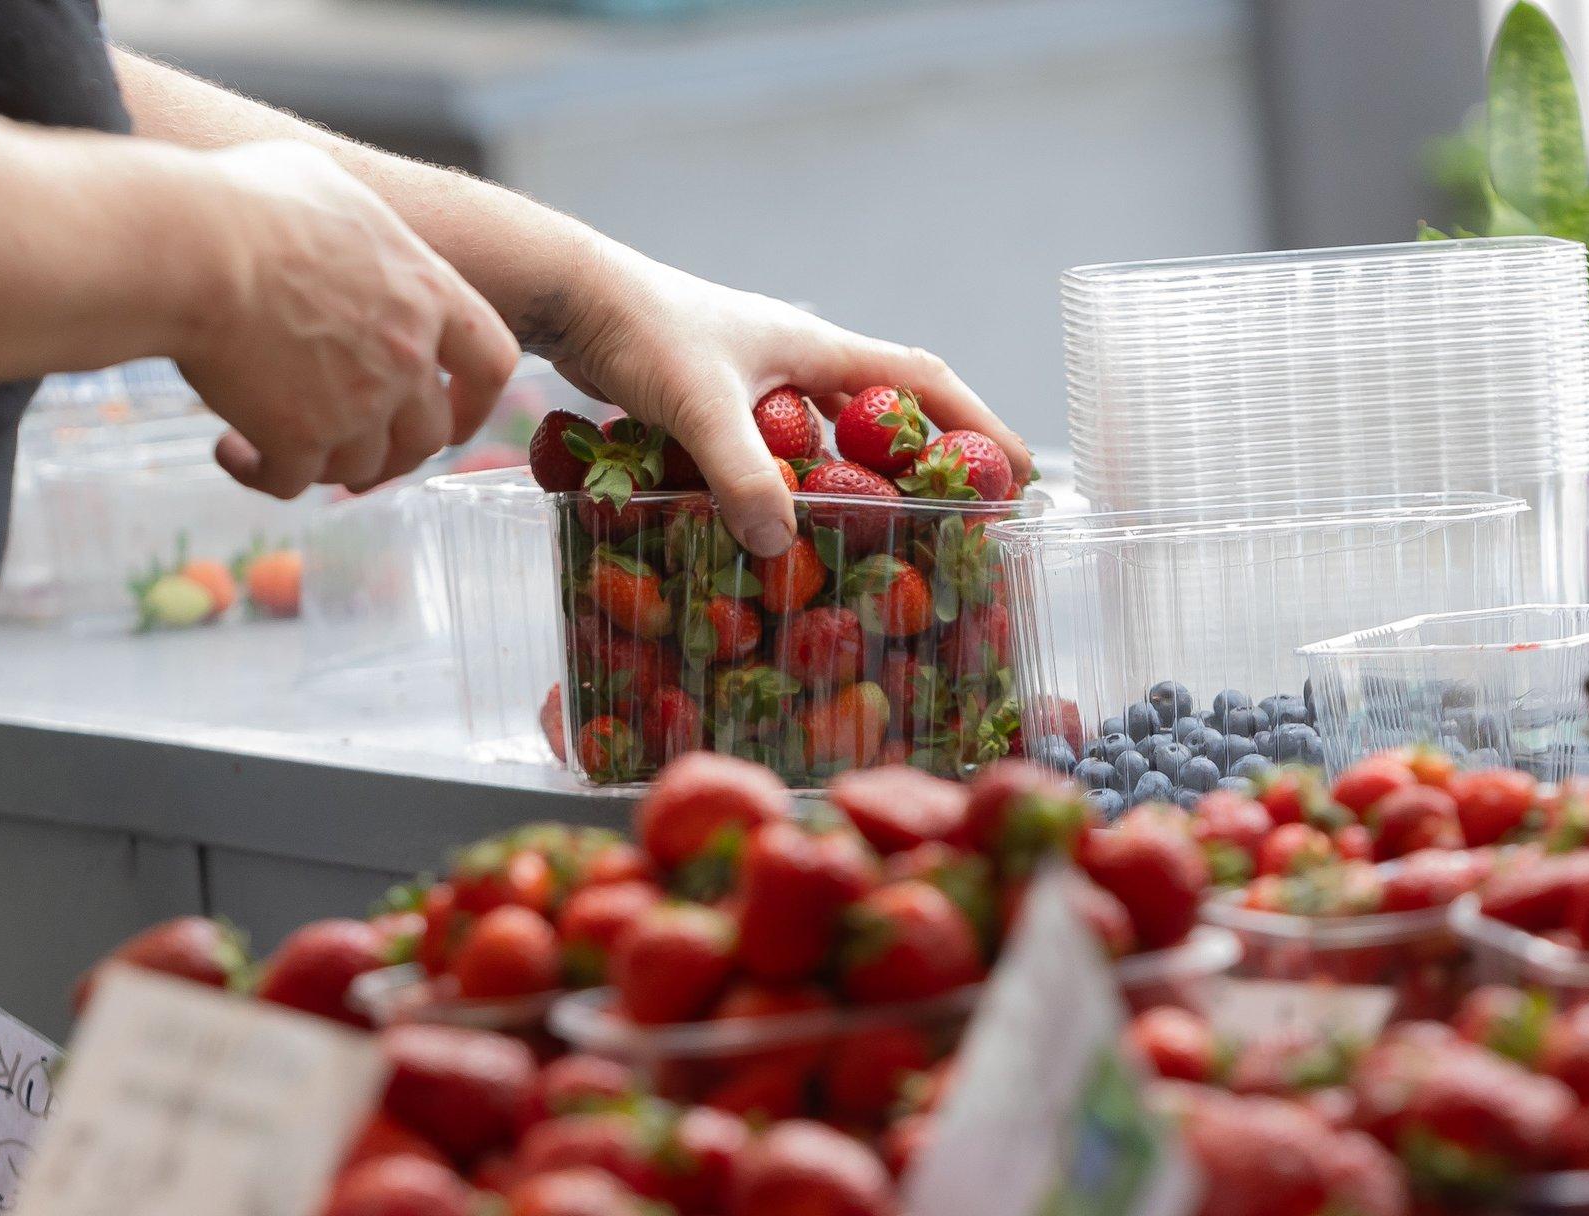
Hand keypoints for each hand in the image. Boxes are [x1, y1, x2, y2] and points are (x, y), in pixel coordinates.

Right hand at [173, 142, 519, 496]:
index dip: (477, 400)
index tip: (454, 416)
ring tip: (281, 442)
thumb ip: (358, 225)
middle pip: (427, 435)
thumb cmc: (244, 202)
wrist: (187, 247)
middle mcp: (406, 357)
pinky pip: (294, 482)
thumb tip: (346, 227)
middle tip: (358, 447)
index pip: (492, 363)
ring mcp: (359, 403)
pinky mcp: (301, 437)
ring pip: (365, 467)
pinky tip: (231, 451)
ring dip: (326, 464)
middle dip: (395, 449)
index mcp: (427, 294)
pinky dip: (262, 474)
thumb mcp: (324, 185)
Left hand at [552, 241, 1029, 556]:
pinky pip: (784, 444)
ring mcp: (760, 378)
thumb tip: (781, 548)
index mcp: (817, 347)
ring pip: (834, 430)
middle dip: (932, 459)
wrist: (568, 295)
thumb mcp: (698, 405)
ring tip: (892, 528)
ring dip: (863, 473)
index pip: (922, 380)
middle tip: (966, 512)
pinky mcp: (720, 398)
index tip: (1020, 472)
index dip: (978, 424)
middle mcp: (798, 359)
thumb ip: (742, 474)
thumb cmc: (640, 330)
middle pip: (889, 408)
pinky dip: (801, 480)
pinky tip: (795, 520)